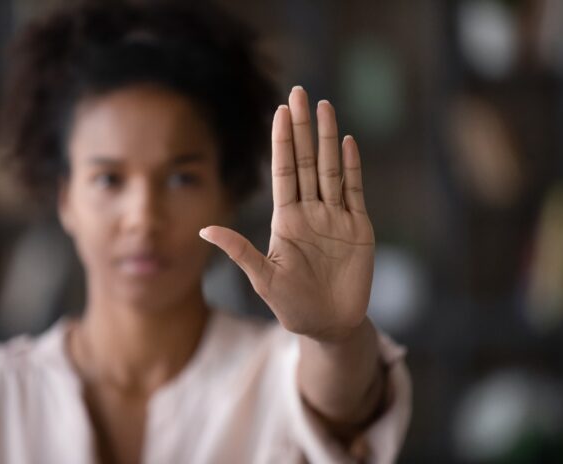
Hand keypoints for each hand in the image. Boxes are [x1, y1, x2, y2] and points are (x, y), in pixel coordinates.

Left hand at [200, 86, 374, 342]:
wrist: (329, 325)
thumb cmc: (292, 305)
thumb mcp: (263, 278)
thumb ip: (239, 251)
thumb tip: (204, 230)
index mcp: (286, 220)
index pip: (284, 172)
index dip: (282, 142)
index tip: (279, 112)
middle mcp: (310, 212)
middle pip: (307, 161)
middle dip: (302, 128)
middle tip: (299, 93)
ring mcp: (335, 218)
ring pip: (332, 170)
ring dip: (329, 138)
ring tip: (325, 107)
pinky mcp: (358, 229)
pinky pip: (355, 192)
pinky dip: (353, 168)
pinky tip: (348, 143)